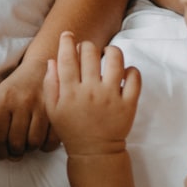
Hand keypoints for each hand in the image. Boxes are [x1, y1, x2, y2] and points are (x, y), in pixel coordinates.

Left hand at [0, 61, 58, 159]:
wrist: (40, 66)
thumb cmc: (16, 87)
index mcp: (4, 99)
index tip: (0, 155)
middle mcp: (23, 102)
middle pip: (16, 142)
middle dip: (14, 152)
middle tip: (14, 150)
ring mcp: (42, 106)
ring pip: (34, 143)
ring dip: (30, 149)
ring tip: (27, 143)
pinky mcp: (57, 110)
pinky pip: (51, 140)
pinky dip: (45, 146)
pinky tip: (40, 141)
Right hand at [42, 32, 140, 155]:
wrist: (95, 152)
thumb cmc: (72, 129)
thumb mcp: (53, 110)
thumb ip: (51, 84)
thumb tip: (52, 61)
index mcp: (71, 92)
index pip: (67, 58)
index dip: (67, 42)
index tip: (68, 35)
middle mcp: (91, 91)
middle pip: (90, 53)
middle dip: (87, 46)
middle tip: (87, 51)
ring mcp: (112, 96)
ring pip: (115, 59)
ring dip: (111, 51)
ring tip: (107, 55)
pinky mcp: (129, 103)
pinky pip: (135, 78)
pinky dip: (131, 70)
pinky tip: (123, 73)